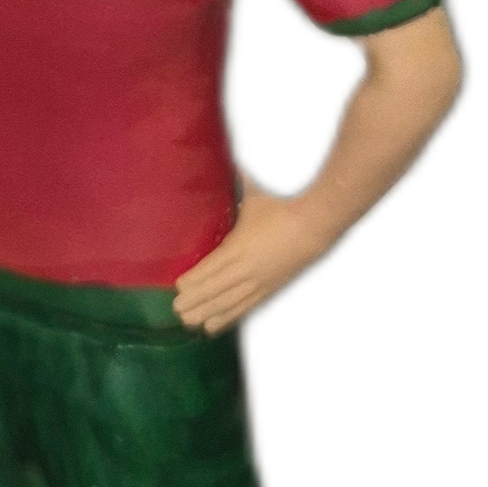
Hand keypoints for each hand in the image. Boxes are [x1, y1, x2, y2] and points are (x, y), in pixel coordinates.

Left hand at [169, 187, 332, 333]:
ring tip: (188, 322)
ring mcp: (257, 283)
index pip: (209, 268)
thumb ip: (236, 180)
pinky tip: (211, 327)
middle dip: (193, 302)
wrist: (313, 228)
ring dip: (206, 314)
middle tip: (174, 309)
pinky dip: (226, 319)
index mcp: (237, 247)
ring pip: (226, 304)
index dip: (191, 280)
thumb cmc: (280, 210)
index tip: (176, 286)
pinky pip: (242, 308)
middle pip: (213, 290)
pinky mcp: (267, 290)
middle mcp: (244, 269)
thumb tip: (223, 158)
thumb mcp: (254, 196)